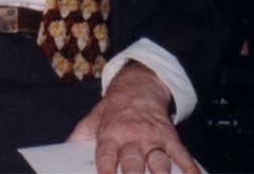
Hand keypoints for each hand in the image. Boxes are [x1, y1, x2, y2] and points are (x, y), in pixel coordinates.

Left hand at [68, 62, 196, 173]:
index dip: (106, 172)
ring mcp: (152, 137)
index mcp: (110, 135)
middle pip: (134, 164)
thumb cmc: (112, 111)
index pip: (106, 157)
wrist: (138, 87)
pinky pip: (181, 154)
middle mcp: (131, 137)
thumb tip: (63, 151)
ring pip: (158, 161)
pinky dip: (190, 167)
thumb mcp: (92, 120)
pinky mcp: (169, 136)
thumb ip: (79, 137)